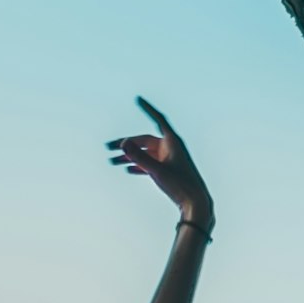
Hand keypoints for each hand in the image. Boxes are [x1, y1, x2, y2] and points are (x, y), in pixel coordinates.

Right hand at [107, 98, 213, 230]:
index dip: (148, 109)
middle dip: (127, 144)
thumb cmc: (180, 185)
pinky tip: (128, 169)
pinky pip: (149, 164)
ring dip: (130, 156)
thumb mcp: (157, 170)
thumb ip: (139, 157)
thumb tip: (123, 143)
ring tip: (112, 161)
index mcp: (172, 141)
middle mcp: (170, 147)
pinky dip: (139, 165)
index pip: (158, 119)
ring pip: (145, 153)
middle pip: (144, 141)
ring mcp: (168, 159)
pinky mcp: (167, 170)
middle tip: (109, 148)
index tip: (138, 99)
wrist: (194, 203)